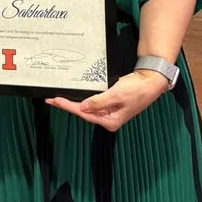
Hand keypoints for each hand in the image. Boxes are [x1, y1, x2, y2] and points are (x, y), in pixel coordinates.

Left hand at [46, 69, 167, 131]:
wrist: (151, 80)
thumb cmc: (137, 89)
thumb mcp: (117, 95)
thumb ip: (99, 102)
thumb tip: (83, 108)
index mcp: (110, 120)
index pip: (84, 114)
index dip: (69, 106)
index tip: (55, 100)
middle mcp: (108, 118)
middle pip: (83, 112)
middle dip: (68, 105)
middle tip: (51, 99)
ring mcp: (109, 110)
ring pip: (87, 107)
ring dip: (73, 102)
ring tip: (58, 98)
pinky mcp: (110, 102)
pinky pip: (93, 101)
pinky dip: (83, 98)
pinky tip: (75, 94)